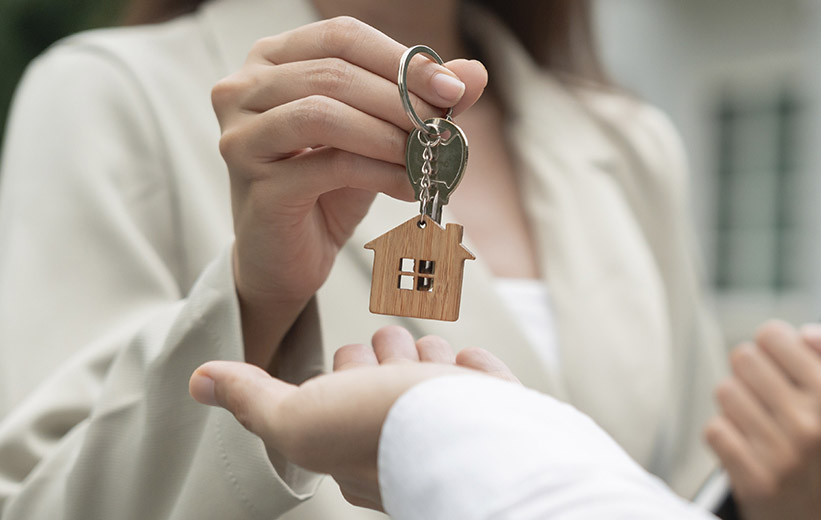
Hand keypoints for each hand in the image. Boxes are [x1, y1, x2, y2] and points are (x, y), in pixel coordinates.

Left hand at [189, 326, 517, 510]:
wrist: (470, 439)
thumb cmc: (382, 433)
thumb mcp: (297, 417)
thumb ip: (253, 399)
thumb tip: (201, 381)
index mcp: (354, 451)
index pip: (342, 385)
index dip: (345, 370)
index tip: (353, 373)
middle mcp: (403, 442)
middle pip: (388, 369)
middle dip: (390, 358)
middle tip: (395, 372)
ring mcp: (453, 427)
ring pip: (433, 365)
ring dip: (430, 359)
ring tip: (434, 373)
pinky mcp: (497, 415)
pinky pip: (481, 377)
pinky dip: (475, 371)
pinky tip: (469, 374)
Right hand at [211, 16, 487, 366]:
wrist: (288, 256)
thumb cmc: (328, 187)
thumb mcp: (379, 134)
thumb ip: (421, 100)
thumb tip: (474, 72)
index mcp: (271, 60)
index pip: (342, 36)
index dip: (402, 59)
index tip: (454, 90)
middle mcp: (242, 89)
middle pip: (334, 72)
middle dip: (402, 99)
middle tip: (444, 126)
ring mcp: (240, 135)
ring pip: (324, 113)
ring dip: (388, 134)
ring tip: (425, 157)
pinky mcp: (254, 183)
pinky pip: (329, 164)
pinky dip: (380, 173)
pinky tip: (408, 187)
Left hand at [704, 321, 820, 519]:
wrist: (806, 507)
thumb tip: (809, 335)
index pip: (772, 334)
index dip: (774, 347)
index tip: (786, 368)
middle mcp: (812, 425)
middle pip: (743, 358)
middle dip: (751, 373)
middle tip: (770, 397)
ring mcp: (782, 453)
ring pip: (725, 390)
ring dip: (736, 403)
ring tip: (759, 421)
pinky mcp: (753, 477)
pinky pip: (714, 428)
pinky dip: (725, 434)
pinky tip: (747, 445)